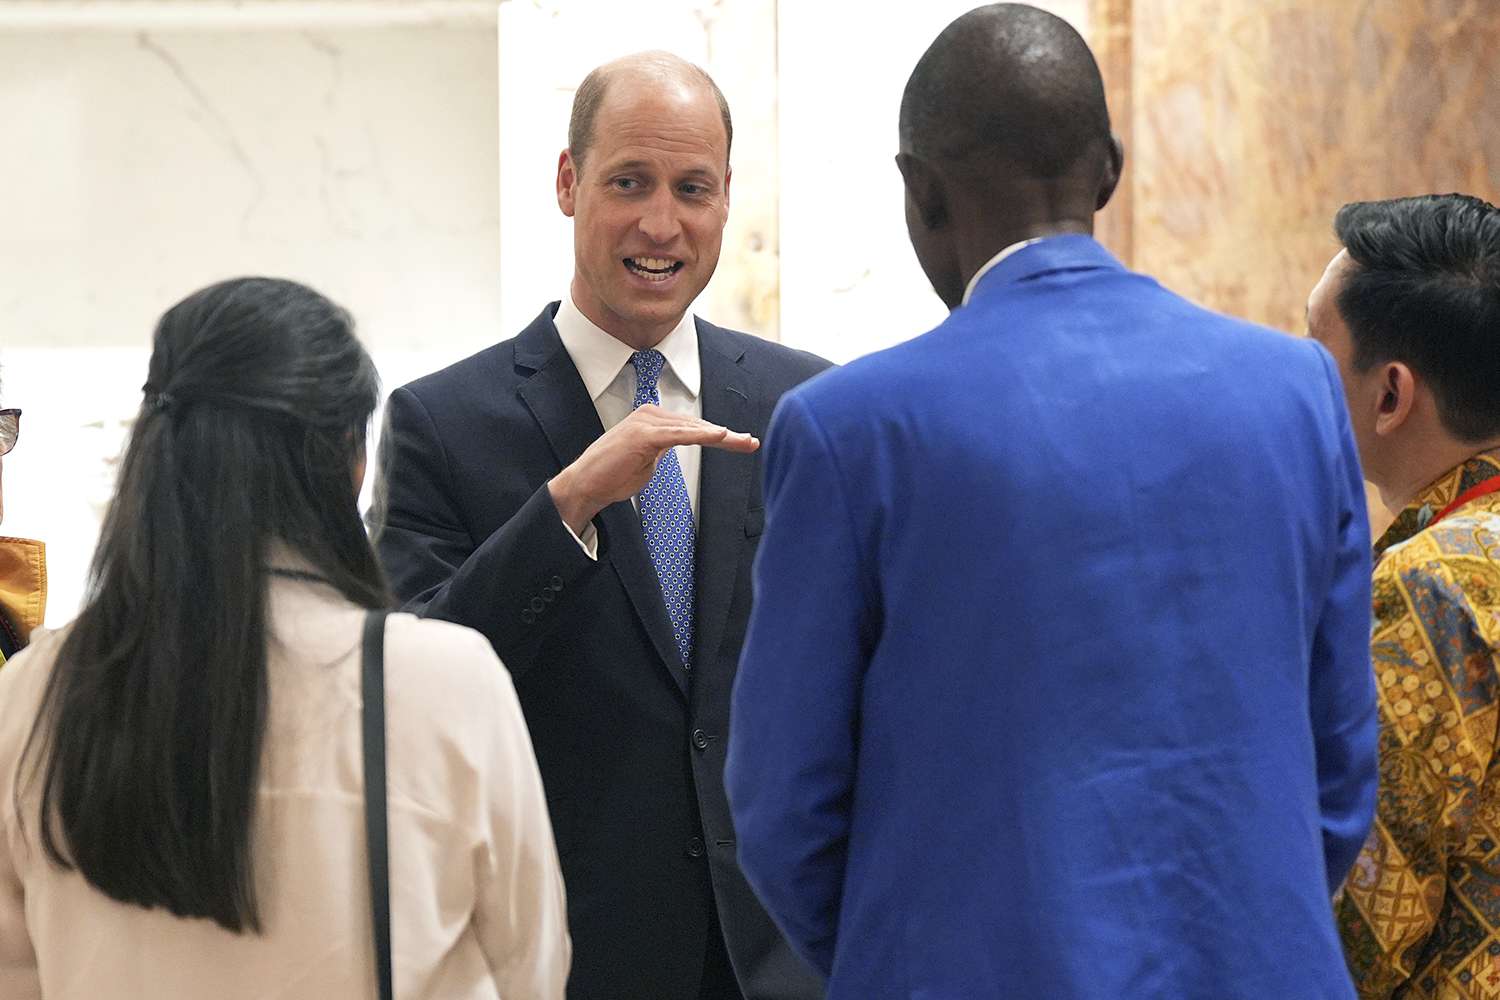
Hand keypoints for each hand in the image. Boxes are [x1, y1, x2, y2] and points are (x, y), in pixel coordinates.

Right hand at [548, 404, 758, 533]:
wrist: (585, 485)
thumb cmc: (613, 476)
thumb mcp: (647, 460)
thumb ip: (664, 449)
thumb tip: (679, 445)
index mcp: (652, 419)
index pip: (692, 426)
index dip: (719, 436)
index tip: (743, 443)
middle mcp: (649, 414)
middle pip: (697, 425)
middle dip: (728, 437)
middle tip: (753, 443)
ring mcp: (646, 422)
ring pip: (693, 429)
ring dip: (723, 437)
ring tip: (746, 442)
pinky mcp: (644, 435)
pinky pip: (680, 435)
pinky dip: (703, 435)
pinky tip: (723, 436)